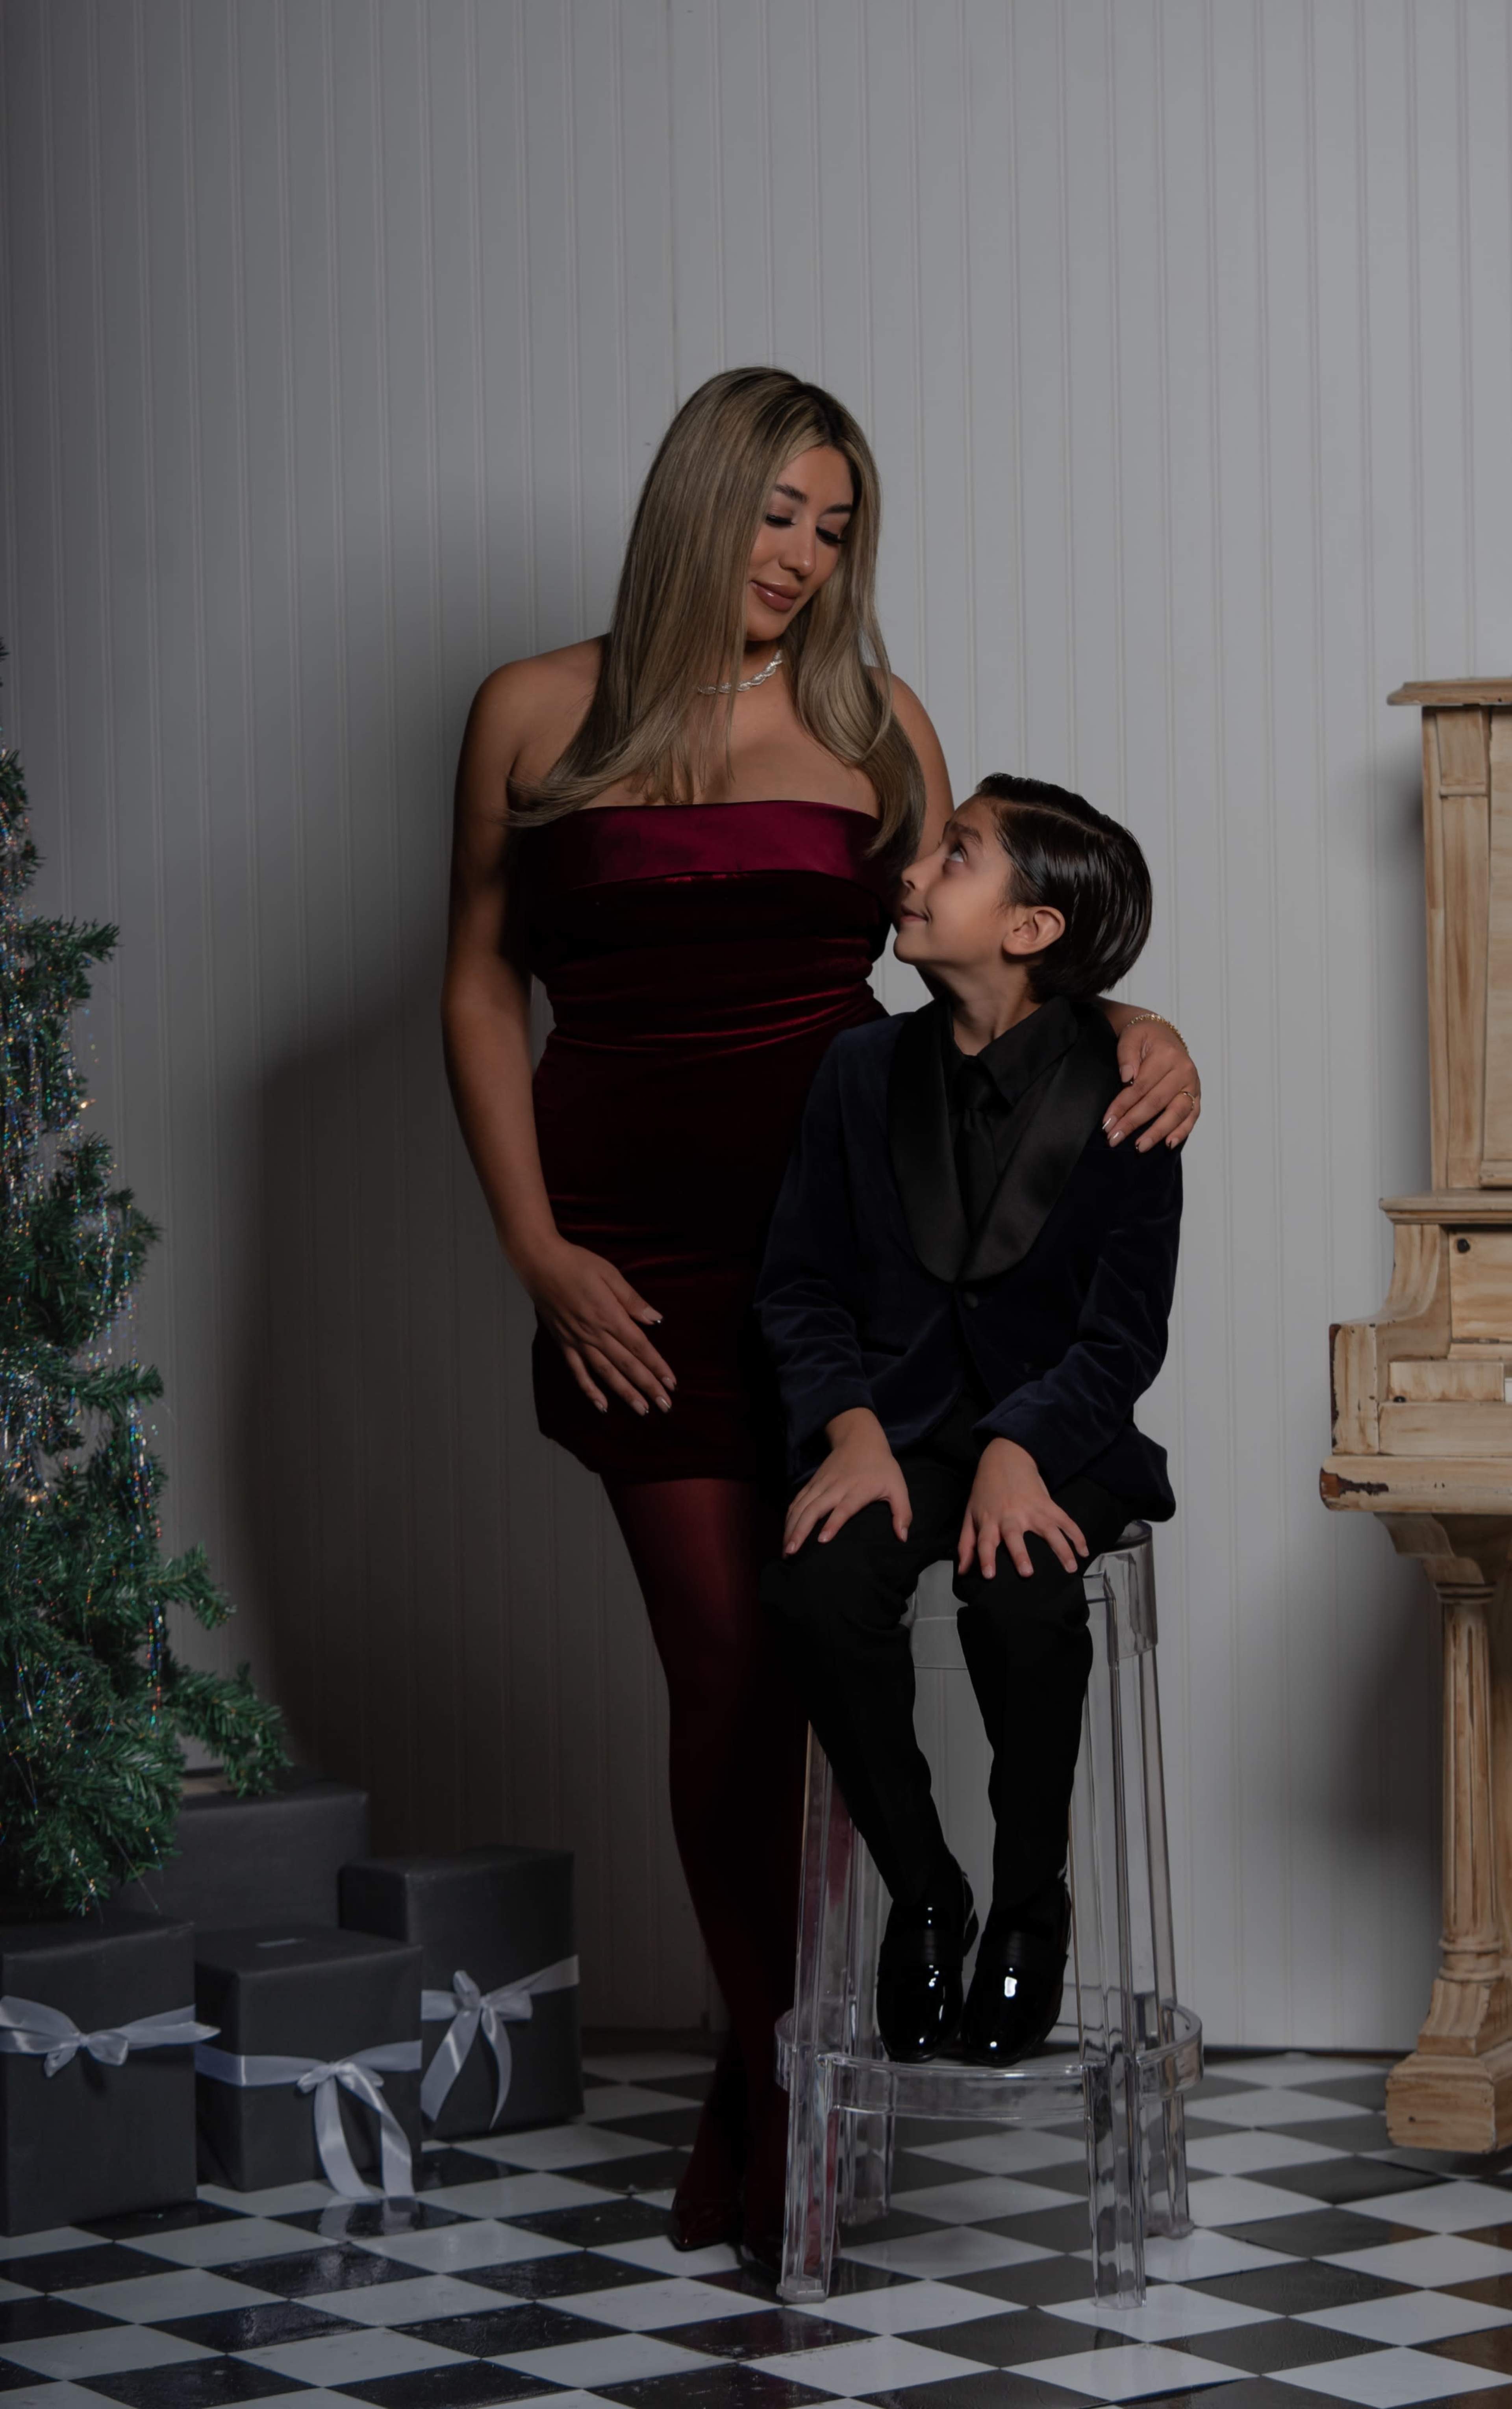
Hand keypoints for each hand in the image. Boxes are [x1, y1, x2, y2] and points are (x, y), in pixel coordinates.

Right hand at [524, 1238, 674, 1416]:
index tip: (671, 1383)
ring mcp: (577, 1341)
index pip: (640, 1347)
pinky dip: (590, 1391)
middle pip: (627, 1365)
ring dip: (625, 1394)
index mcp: (609, 1315)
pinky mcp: (563, 1344)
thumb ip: (632, 1300)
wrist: (539, 1263)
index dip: (657, 1366)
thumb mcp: (610, 1274)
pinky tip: (602, 1406)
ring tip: (642, 1411)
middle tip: (666, 1406)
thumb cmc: (577, 1264)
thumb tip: (655, 1320)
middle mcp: (594, 1334)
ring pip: (605, 1374)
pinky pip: (578, 1372)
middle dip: (647, 1387)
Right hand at [783, 1408, 911, 1554]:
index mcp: (858, 1490)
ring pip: (802, 1506)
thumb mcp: (898, 1487)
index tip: (822, 1540)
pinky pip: (798, 1500)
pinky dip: (789, 1515)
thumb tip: (903, 1537)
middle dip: (800, 1531)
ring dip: (791, 1526)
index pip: (843, 1508)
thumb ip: (902, 1512)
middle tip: (791, 1552)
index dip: (833, 1523)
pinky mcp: (813, 1482)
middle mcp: (836, 1487)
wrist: (860, 1438)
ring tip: (785, 1548)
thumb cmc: (882, 1466)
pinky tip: (785, 1530)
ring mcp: (822, 1484)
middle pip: (814, 1509)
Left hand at [958, 1437, 1088, 1579]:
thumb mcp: (970, 1514)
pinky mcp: (1048, 1505)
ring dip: (1061, 1549)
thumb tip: (963, 1571)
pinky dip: (1077, 1535)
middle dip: (1020, 1554)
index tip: (989, 1575)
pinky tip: (1084, 1551)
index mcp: (989, 1520)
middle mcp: (1010, 1516)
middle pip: (1014, 1536)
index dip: (986, 1557)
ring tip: (1071, 1567)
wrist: (1005, 1459)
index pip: (985, 1541)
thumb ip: (966, 1543)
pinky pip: (1065, 1521)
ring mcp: (1031, 1510)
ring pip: (1048, 1531)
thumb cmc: (986, 1492)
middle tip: (1027, 1572)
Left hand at [1104, 1018, 1200, 1151]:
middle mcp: (1183, 1071)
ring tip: (1140, 1147)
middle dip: (1134, 1123)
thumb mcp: (1131, 1037)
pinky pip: (1192, 1116)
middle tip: (1115, 1139)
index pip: (1140, 1087)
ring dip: (1157, 1132)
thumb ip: (1127, 1055)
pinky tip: (1169, 1144)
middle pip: (1156, 1102)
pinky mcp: (1196, 1095)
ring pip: (1176, 1113)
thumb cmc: (1145, 1038)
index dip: (1122, 1106)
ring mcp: (1192, 1085)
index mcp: (1167, 1056)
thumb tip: (1126, 1077)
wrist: (1163, 1034)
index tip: (1107, 1122)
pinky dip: (1182, 1131)